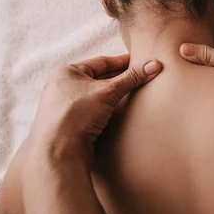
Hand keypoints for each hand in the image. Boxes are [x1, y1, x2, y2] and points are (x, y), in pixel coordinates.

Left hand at [27, 55, 161, 162]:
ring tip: (135, 93)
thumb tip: (154, 65)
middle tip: (142, 77)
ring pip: (96, 95)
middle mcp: (62, 86)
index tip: (141, 61)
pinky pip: (93, 110)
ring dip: (114, 95)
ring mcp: (64, 106)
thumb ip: (131, 78)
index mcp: (66, 72)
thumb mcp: (107, 91)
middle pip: (99, 78)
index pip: (101, 62)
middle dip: (121, 78)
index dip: (123, 62)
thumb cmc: (76, 115)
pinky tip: (119, 110)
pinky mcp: (70, 123)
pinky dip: (107, 108)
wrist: (58, 152)